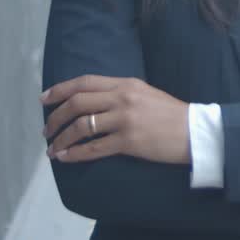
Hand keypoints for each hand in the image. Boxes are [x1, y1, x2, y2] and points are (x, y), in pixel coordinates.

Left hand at [41, 75, 190, 164]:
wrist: (195, 131)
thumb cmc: (171, 114)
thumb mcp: (145, 93)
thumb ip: (120, 93)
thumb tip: (94, 100)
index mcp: (125, 83)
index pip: (84, 82)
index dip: (60, 90)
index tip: (44, 99)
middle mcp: (122, 98)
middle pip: (77, 103)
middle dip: (56, 117)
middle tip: (45, 130)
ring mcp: (125, 119)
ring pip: (82, 126)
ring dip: (62, 138)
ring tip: (52, 148)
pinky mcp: (129, 141)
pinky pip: (94, 148)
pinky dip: (75, 154)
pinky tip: (65, 158)